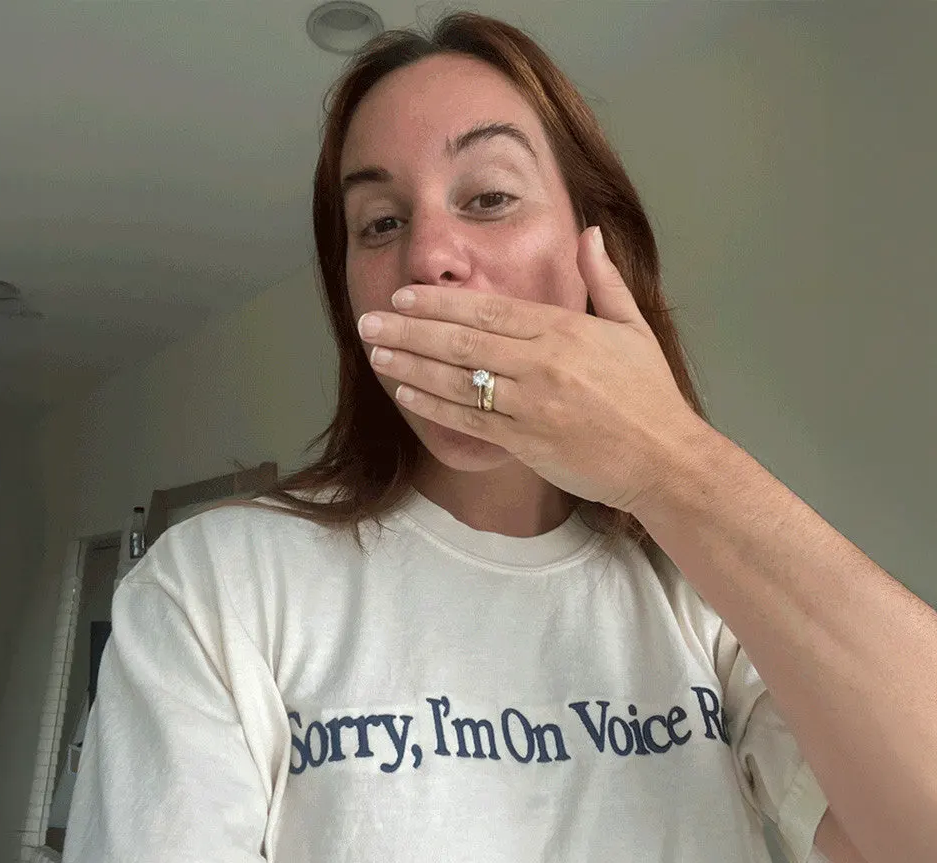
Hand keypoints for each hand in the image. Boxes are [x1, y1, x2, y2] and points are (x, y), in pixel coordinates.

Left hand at [358, 225, 704, 515]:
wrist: (664, 458)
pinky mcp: (525, 442)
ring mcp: (530, 404)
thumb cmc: (649, 394)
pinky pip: (469, 420)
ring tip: (375, 355)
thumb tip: (588, 233)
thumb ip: (604, 280)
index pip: (488, 309)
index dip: (439, 302)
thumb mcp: (633, 327)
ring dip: (410, 366)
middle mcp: (541, 363)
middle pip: (461, 340)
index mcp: (564, 329)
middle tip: (368, 322)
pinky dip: (434, 405)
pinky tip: (406, 393)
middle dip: (408, 330)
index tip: (403, 296)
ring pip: (457, 379)